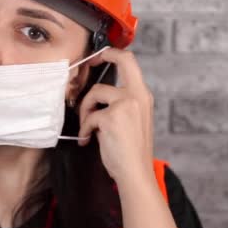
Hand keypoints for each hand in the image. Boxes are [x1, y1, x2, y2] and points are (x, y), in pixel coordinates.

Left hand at [77, 48, 154, 181]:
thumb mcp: (131, 121)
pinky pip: (89, 116)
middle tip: (89, 62)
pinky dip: (85, 129)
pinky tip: (87, 139)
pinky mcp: (111, 117)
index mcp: (143, 96)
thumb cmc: (131, 152)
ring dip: (85, 109)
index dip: (114, 54)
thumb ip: (118, 105)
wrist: (135, 173)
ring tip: (87, 128)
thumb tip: (95, 99)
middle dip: (102, 56)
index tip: (100, 56)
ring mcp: (125, 104)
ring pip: (95, 92)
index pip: (132, 64)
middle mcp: (137, 95)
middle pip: (123, 60)